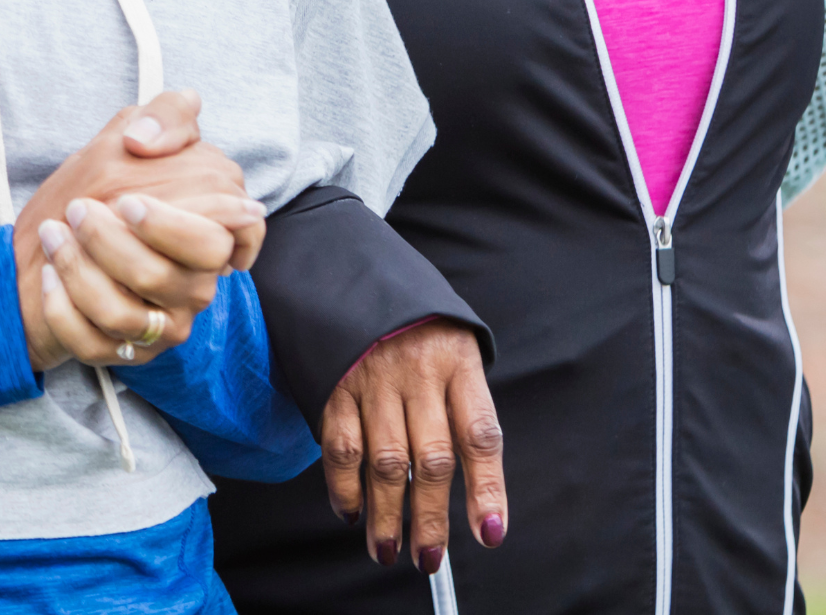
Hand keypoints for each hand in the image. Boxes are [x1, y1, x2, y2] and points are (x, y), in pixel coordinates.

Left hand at [15, 91, 265, 371]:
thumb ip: (166, 115)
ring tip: (53, 233)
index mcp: (211, 229)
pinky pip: (95, 343)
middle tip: (78, 210)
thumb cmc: (102, 185)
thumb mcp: (132, 132)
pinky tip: (49, 274)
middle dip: (113, 245)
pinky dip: (63, 308)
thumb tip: (146, 140)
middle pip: (165, 277)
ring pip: (126, 315)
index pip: (228, 239)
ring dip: (79, 271)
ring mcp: (166, 323)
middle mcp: (197, 282)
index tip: (127, 202)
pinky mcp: (131, 354)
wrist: (50, 239)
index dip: (178, 226)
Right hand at [321, 320, 505, 573]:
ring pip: (385, 463)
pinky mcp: (334, 382)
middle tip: (429, 558)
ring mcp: (373, 376)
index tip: (490, 534)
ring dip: (386, 516)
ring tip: (388, 550)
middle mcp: (418, 370)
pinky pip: (341, 447)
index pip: (479, 433)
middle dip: (430, 518)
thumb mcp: (454, 345)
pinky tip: (352, 512)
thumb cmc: (418, 322)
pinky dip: (344, 487)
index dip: (487, 488)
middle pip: (431, 459)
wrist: (354, 266)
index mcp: (458, 360)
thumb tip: (476, 490)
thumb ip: (462, 406)